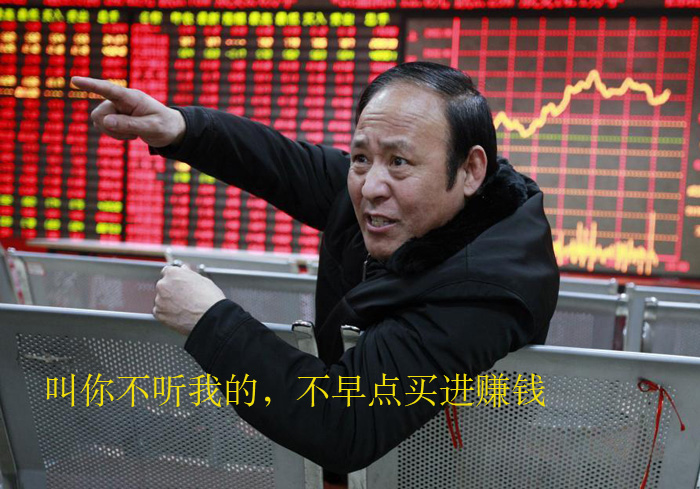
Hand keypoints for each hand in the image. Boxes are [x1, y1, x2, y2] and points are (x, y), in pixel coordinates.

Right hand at [70, 76, 185, 147]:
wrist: (170, 129)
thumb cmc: (164, 126)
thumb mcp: (152, 128)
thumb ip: (130, 124)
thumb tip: (105, 121)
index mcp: (132, 98)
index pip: (109, 90)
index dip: (91, 85)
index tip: (74, 80)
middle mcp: (121, 100)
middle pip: (99, 113)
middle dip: (111, 128)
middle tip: (133, 134)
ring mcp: (116, 108)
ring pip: (99, 121)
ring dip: (114, 133)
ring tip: (134, 133)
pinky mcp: (114, 116)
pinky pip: (103, 127)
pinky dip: (115, 135)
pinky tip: (131, 134)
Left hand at [154, 264, 225, 335]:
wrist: (210, 318)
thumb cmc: (209, 299)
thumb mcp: (202, 280)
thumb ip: (188, 274)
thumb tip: (184, 270)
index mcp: (173, 273)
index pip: (168, 272)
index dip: (176, 279)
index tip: (180, 284)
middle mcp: (163, 284)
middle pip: (164, 286)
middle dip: (172, 291)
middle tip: (185, 298)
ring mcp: (160, 299)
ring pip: (162, 300)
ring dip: (169, 303)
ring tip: (185, 308)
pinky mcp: (159, 313)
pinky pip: (160, 312)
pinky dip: (167, 313)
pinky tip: (180, 314)